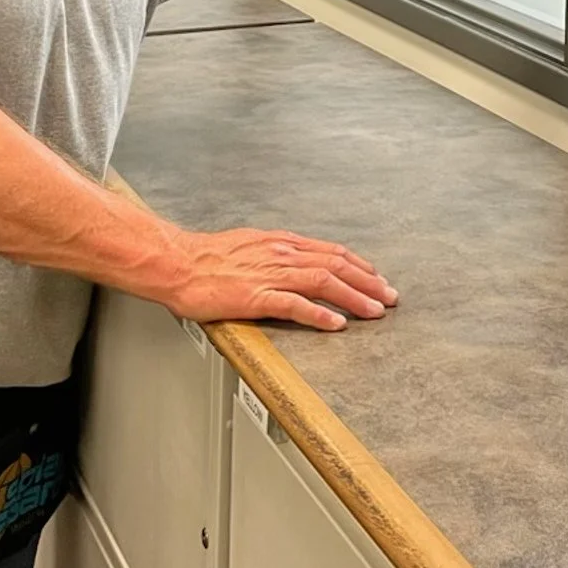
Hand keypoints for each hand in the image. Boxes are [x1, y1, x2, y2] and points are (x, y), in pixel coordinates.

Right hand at [168, 226, 397, 331]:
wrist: (177, 262)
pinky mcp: (256, 296)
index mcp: (281, 243)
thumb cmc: (206, 258)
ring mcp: (270, 275)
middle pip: (336, 265)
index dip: (358, 264)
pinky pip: (294, 305)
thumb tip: (293, 261)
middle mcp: (281, 254)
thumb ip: (274, 254)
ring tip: (376, 310)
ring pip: (323, 282)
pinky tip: (337, 324)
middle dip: (368, 281)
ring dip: (354, 297)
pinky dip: (319, 314)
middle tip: (390, 296)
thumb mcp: (249, 245)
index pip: (330, 251)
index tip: (376, 276)